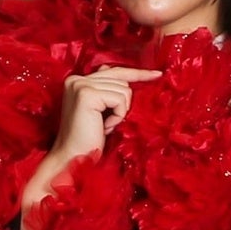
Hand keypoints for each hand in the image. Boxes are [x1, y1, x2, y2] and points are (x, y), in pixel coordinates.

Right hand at [17, 64, 156, 229]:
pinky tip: (104, 127)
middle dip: (123, 103)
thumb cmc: (88, 140)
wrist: (72, 158)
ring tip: (103, 126)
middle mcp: (76, 79)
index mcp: (77, 80)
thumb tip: (126, 79)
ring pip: (124, 89)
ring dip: (119, 112)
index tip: (158, 74)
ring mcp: (80, 85)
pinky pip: (119, 99)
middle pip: (121, 79)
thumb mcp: (100, 111)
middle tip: (107, 123)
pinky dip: (117, 116)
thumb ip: (108, 92)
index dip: (136, 73)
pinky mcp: (86, 94)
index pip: (113, 70)